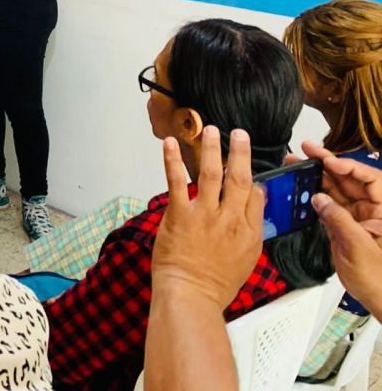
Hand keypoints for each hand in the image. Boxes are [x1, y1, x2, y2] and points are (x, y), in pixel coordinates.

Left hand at [152, 127, 265, 308]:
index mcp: (248, 232)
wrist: (191, 296)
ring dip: (210, 148)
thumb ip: (252, 229)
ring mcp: (204, 215)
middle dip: (239, 152)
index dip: (252, 178)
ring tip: (210, 129)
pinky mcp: (180, 214)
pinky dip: (172, 160)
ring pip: (210, 174)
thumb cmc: (215, 282)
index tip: (248, 165)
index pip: (255, 196)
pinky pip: (176, 181)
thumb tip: (254, 203)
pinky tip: (170, 143)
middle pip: (238, 178)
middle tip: (239, 133)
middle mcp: (229, 219)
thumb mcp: (247, 258)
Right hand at [300, 141, 381, 314]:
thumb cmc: (379, 278)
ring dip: (318, 176)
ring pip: (337, 190)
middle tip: (307, 149)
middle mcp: (373, 209)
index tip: (329, 161)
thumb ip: (338, 219)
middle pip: (350, 180)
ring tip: (297, 164)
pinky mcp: (345, 225)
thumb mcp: (358, 247)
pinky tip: (301, 188)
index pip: (369, 179)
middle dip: (328, 163)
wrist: (380, 300)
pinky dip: (315, 196)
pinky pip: (329, 205)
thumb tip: (319, 198)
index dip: (349, 166)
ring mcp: (358, 217)